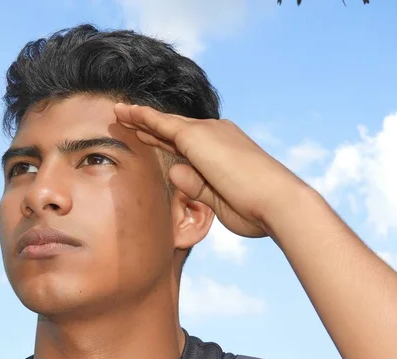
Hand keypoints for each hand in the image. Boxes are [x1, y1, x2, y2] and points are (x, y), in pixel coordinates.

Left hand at [114, 103, 309, 237]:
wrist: (277, 202)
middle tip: (127, 118)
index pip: (186, 143)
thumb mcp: (218, 199)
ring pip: (165, 124)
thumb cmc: (256, 208)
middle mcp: (216, 135)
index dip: (164, 140)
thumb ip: (196, 185)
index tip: (146, 137)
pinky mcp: (197, 137)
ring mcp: (207, 133)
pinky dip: (143, 117)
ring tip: (119, 111)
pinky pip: (162, 124)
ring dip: (140, 118)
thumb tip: (173, 171)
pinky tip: (127, 112)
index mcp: (224, 150)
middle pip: (173, 129)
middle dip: (148, 125)